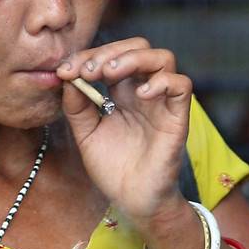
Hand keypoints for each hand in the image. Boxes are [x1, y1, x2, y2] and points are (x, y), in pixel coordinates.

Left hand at [56, 38, 191, 230]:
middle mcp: (144, 92)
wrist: (132, 200)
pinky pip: (182, 85)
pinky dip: (162, 82)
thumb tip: (67, 77)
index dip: (88, 56)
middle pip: (138, 48)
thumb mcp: (85, 135)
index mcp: (122, 92)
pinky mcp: (178, 118)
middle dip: (110, 52)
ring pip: (163, 58)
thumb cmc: (113, 169)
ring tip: (111, 74)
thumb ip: (76, 107)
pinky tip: (140, 95)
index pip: (111, 56)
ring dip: (134, 58)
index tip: (65, 71)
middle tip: (89, 71)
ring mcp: (162, 103)